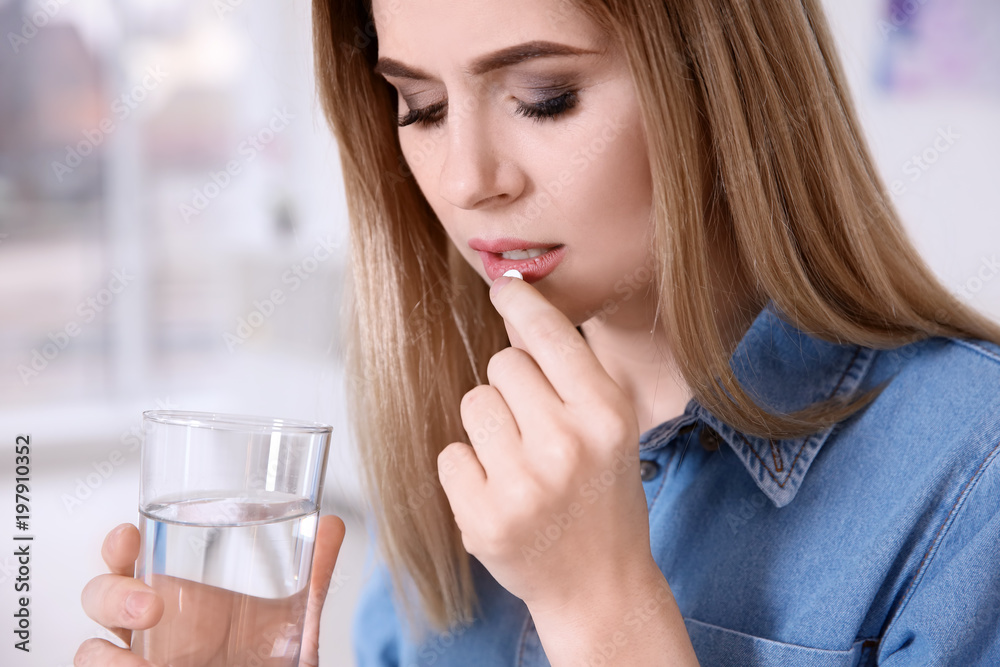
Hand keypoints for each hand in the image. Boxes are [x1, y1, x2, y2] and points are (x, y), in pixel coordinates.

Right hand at [75, 514, 345, 666]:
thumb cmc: (265, 658)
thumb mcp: (291, 619)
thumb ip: (312, 576)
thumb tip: (334, 524)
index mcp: (174, 593)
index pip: (130, 558)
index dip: (118, 546)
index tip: (128, 534)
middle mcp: (147, 628)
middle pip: (101, 597)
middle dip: (112, 594)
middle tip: (152, 607)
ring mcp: (137, 661)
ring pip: (91, 651)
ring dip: (105, 656)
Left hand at [437, 274, 653, 614]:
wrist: (599, 587)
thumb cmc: (603, 498)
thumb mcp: (608, 428)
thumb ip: (567, 371)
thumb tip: (515, 307)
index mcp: (606, 415)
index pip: (549, 335)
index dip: (521, 304)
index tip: (503, 287)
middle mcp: (566, 445)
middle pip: (501, 364)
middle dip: (513, 389)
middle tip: (538, 432)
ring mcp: (522, 485)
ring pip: (473, 403)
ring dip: (488, 427)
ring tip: (521, 466)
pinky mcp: (484, 519)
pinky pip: (450, 454)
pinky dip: (468, 471)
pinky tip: (501, 496)